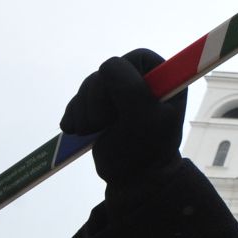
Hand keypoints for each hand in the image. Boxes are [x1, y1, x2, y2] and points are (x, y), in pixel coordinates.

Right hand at [61, 49, 186, 182]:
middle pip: (105, 72)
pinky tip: (80, 132)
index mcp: (163, 78)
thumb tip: (108, 67)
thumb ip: (130, 89)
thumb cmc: (145, 150)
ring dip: (85, 111)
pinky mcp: (98, 107)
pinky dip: (74, 116)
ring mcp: (117, 93)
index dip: (123, 80)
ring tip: (95, 131)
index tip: (124, 104)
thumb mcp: (144, 119)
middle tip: (108, 123)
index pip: (134, 58)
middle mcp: (141, 80)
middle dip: (99, 100)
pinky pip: (76, 101)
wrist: (132, 178)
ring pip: (88, 86)